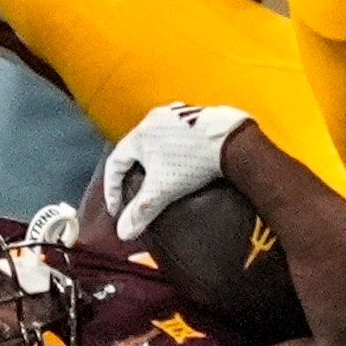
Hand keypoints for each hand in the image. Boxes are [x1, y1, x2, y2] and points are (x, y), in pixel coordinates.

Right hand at [103, 103, 250, 241]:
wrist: (232, 140)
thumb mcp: (163, 191)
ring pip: (156, 138)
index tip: (117, 208)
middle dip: (132, 171)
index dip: (112, 188)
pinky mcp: (197, 114)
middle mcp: (154, 120)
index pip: (115, 163)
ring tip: (159, 176)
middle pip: (134, 149)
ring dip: (153, 157)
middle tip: (135, 191)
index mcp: (140, 135)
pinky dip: (174, 148)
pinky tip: (183, 159)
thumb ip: (141, 212)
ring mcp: (177, 114)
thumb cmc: (195, 162)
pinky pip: (177, 132)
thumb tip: (124, 232)